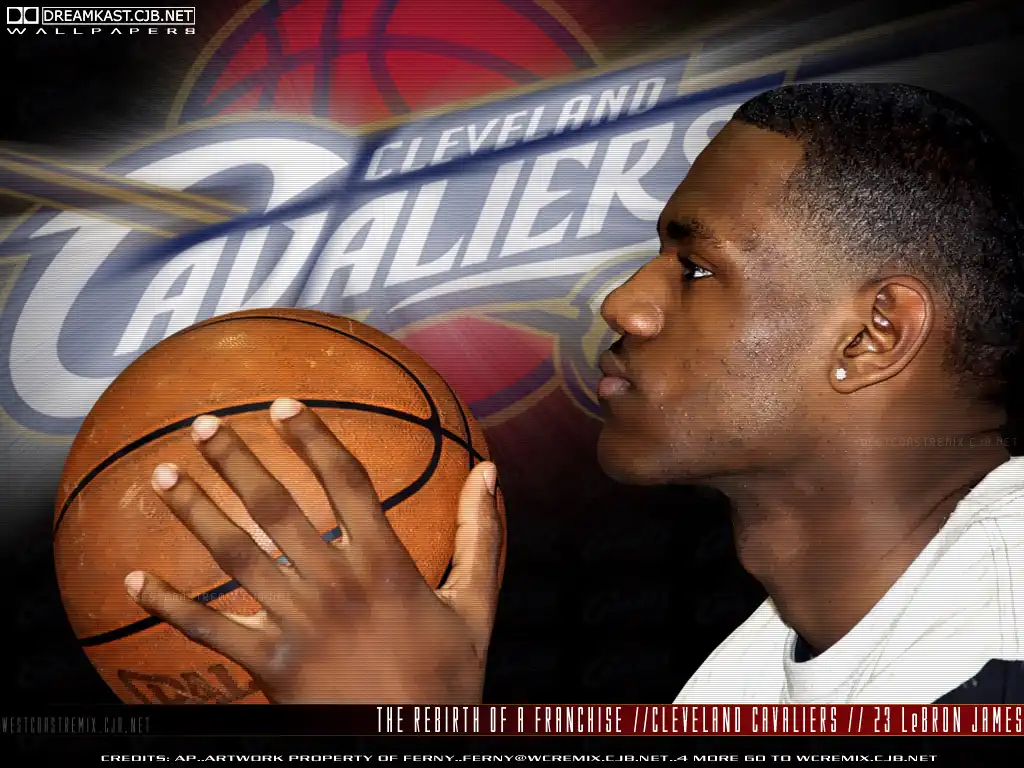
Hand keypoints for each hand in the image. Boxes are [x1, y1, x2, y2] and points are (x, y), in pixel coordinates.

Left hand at [123, 397, 503, 703]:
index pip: (346, 482)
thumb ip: (480, 536)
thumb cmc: (446, 679)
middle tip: (203, 424)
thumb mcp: (475, 605)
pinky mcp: (269, 666)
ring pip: (234, 557)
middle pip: (277, 507)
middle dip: (237, 460)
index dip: (314, 438)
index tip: (284, 405)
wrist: (411, 749)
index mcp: (385, 564)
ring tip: (161, 474)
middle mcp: (334, 584)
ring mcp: (297, 624)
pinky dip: (168, 607)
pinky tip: (131, 580)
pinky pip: (208, 632)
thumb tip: (490, 472)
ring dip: (195, 511)